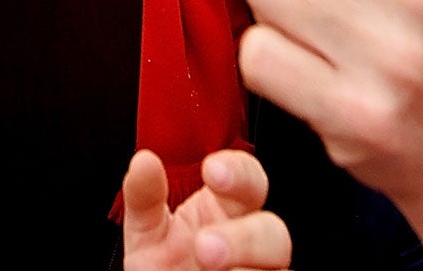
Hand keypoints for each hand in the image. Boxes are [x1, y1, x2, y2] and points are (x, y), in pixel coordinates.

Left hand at [121, 149, 290, 270]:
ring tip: (207, 266)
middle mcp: (248, 243)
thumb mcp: (147, 230)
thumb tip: (144, 161)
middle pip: (273, 230)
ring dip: (247, 264)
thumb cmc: (162, 266)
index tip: (212, 170)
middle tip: (204, 245)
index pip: (248, 179)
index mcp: (226, 210)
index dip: (238, 171)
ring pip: (278, 267)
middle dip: (245, 237)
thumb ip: (145, 196)